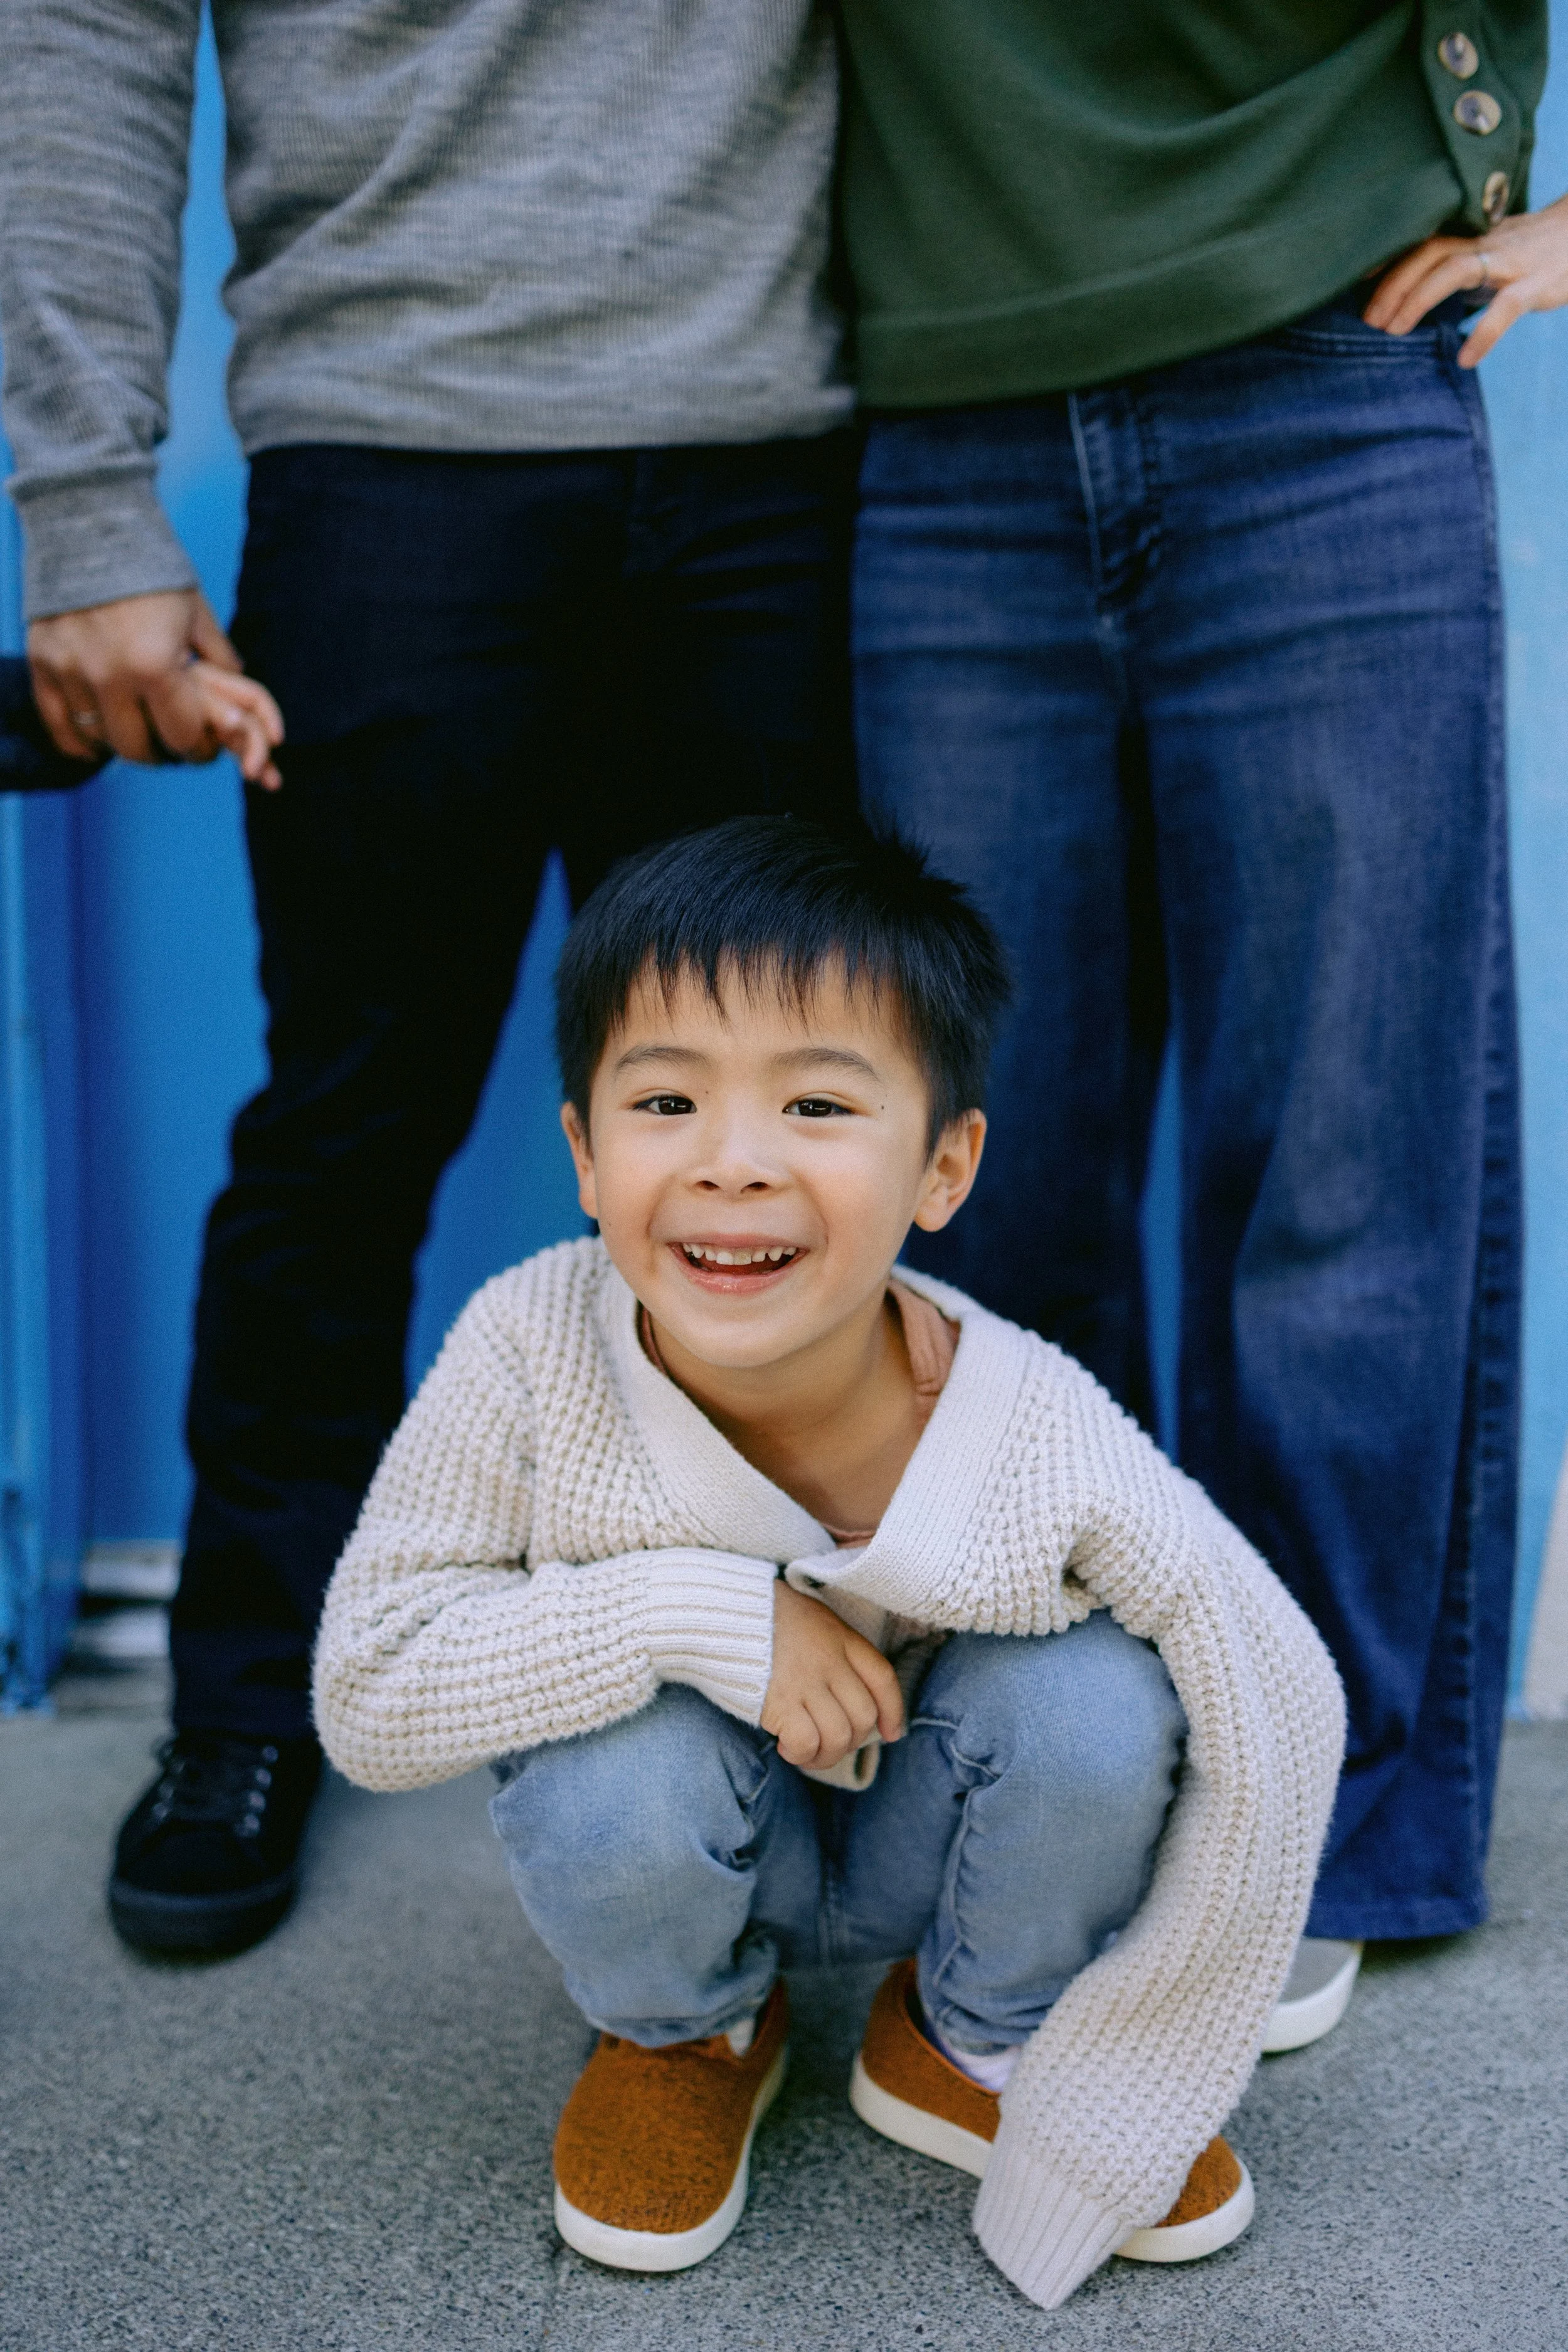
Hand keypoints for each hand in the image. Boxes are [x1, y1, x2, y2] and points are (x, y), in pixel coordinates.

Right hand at [28, 588, 284, 788]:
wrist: (90, 525)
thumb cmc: (152, 568)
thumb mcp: (196, 613)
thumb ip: (218, 659)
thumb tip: (240, 698)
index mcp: (155, 666)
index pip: (181, 737)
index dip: (197, 749)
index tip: (201, 746)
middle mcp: (108, 676)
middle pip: (137, 748)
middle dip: (160, 752)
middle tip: (169, 744)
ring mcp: (70, 672)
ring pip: (98, 739)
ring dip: (121, 744)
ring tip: (137, 732)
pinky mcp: (41, 663)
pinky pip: (58, 724)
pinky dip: (79, 741)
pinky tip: (98, 739)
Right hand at [760, 1579, 904, 1771]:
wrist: (718, 1610)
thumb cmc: (760, 1617)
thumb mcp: (809, 1619)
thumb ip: (832, 1649)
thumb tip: (847, 1694)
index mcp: (840, 1637)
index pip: (882, 1678)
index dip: (894, 1711)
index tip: (892, 1732)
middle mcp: (829, 1660)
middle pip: (863, 1715)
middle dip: (852, 1740)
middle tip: (828, 1742)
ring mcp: (805, 1681)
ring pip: (839, 1736)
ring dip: (826, 1755)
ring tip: (806, 1750)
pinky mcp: (778, 1701)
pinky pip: (806, 1742)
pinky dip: (800, 1754)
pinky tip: (785, 1746)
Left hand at [1364, 190, 1567, 366]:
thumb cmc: (1527, 253)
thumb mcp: (1487, 255)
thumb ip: (1452, 271)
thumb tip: (1407, 302)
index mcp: (1470, 236)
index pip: (1420, 243)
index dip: (1385, 263)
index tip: (1351, 287)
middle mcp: (1484, 241)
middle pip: (1428, 253)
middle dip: (1392, 287)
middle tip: (1368, 323)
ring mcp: (1509, 260)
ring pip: (1455, 270)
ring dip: (1418, 301)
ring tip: (1395, 334)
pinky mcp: (1536, 283)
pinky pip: (1505, 308)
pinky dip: (1484, 334)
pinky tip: (1466, 358)